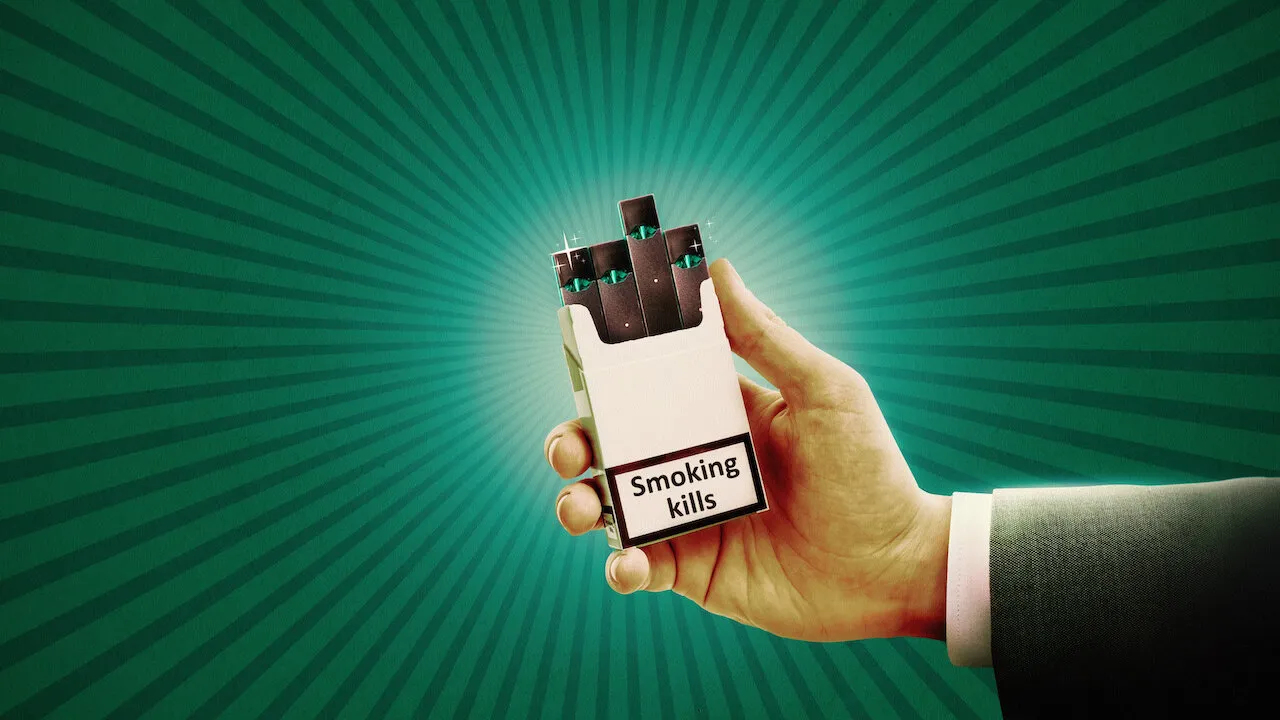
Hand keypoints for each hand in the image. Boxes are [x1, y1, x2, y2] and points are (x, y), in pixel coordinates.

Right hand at [545, 259, 950, 641]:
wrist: (892, 568)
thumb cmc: (869, 472)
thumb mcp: (825, 391)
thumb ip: (767, 337)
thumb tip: (717, 270)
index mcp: (720, 411)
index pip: (646, 383)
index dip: (605, 371)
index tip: (574, 354)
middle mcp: (693, 460)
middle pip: (609, 444)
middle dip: (572, 441)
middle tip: (570, 448)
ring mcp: (687, 515)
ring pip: (608, 504)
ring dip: (577, 502)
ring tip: (581, 506)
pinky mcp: (690, 569)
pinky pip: (636, 564)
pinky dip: (621, 565)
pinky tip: (632, 563)